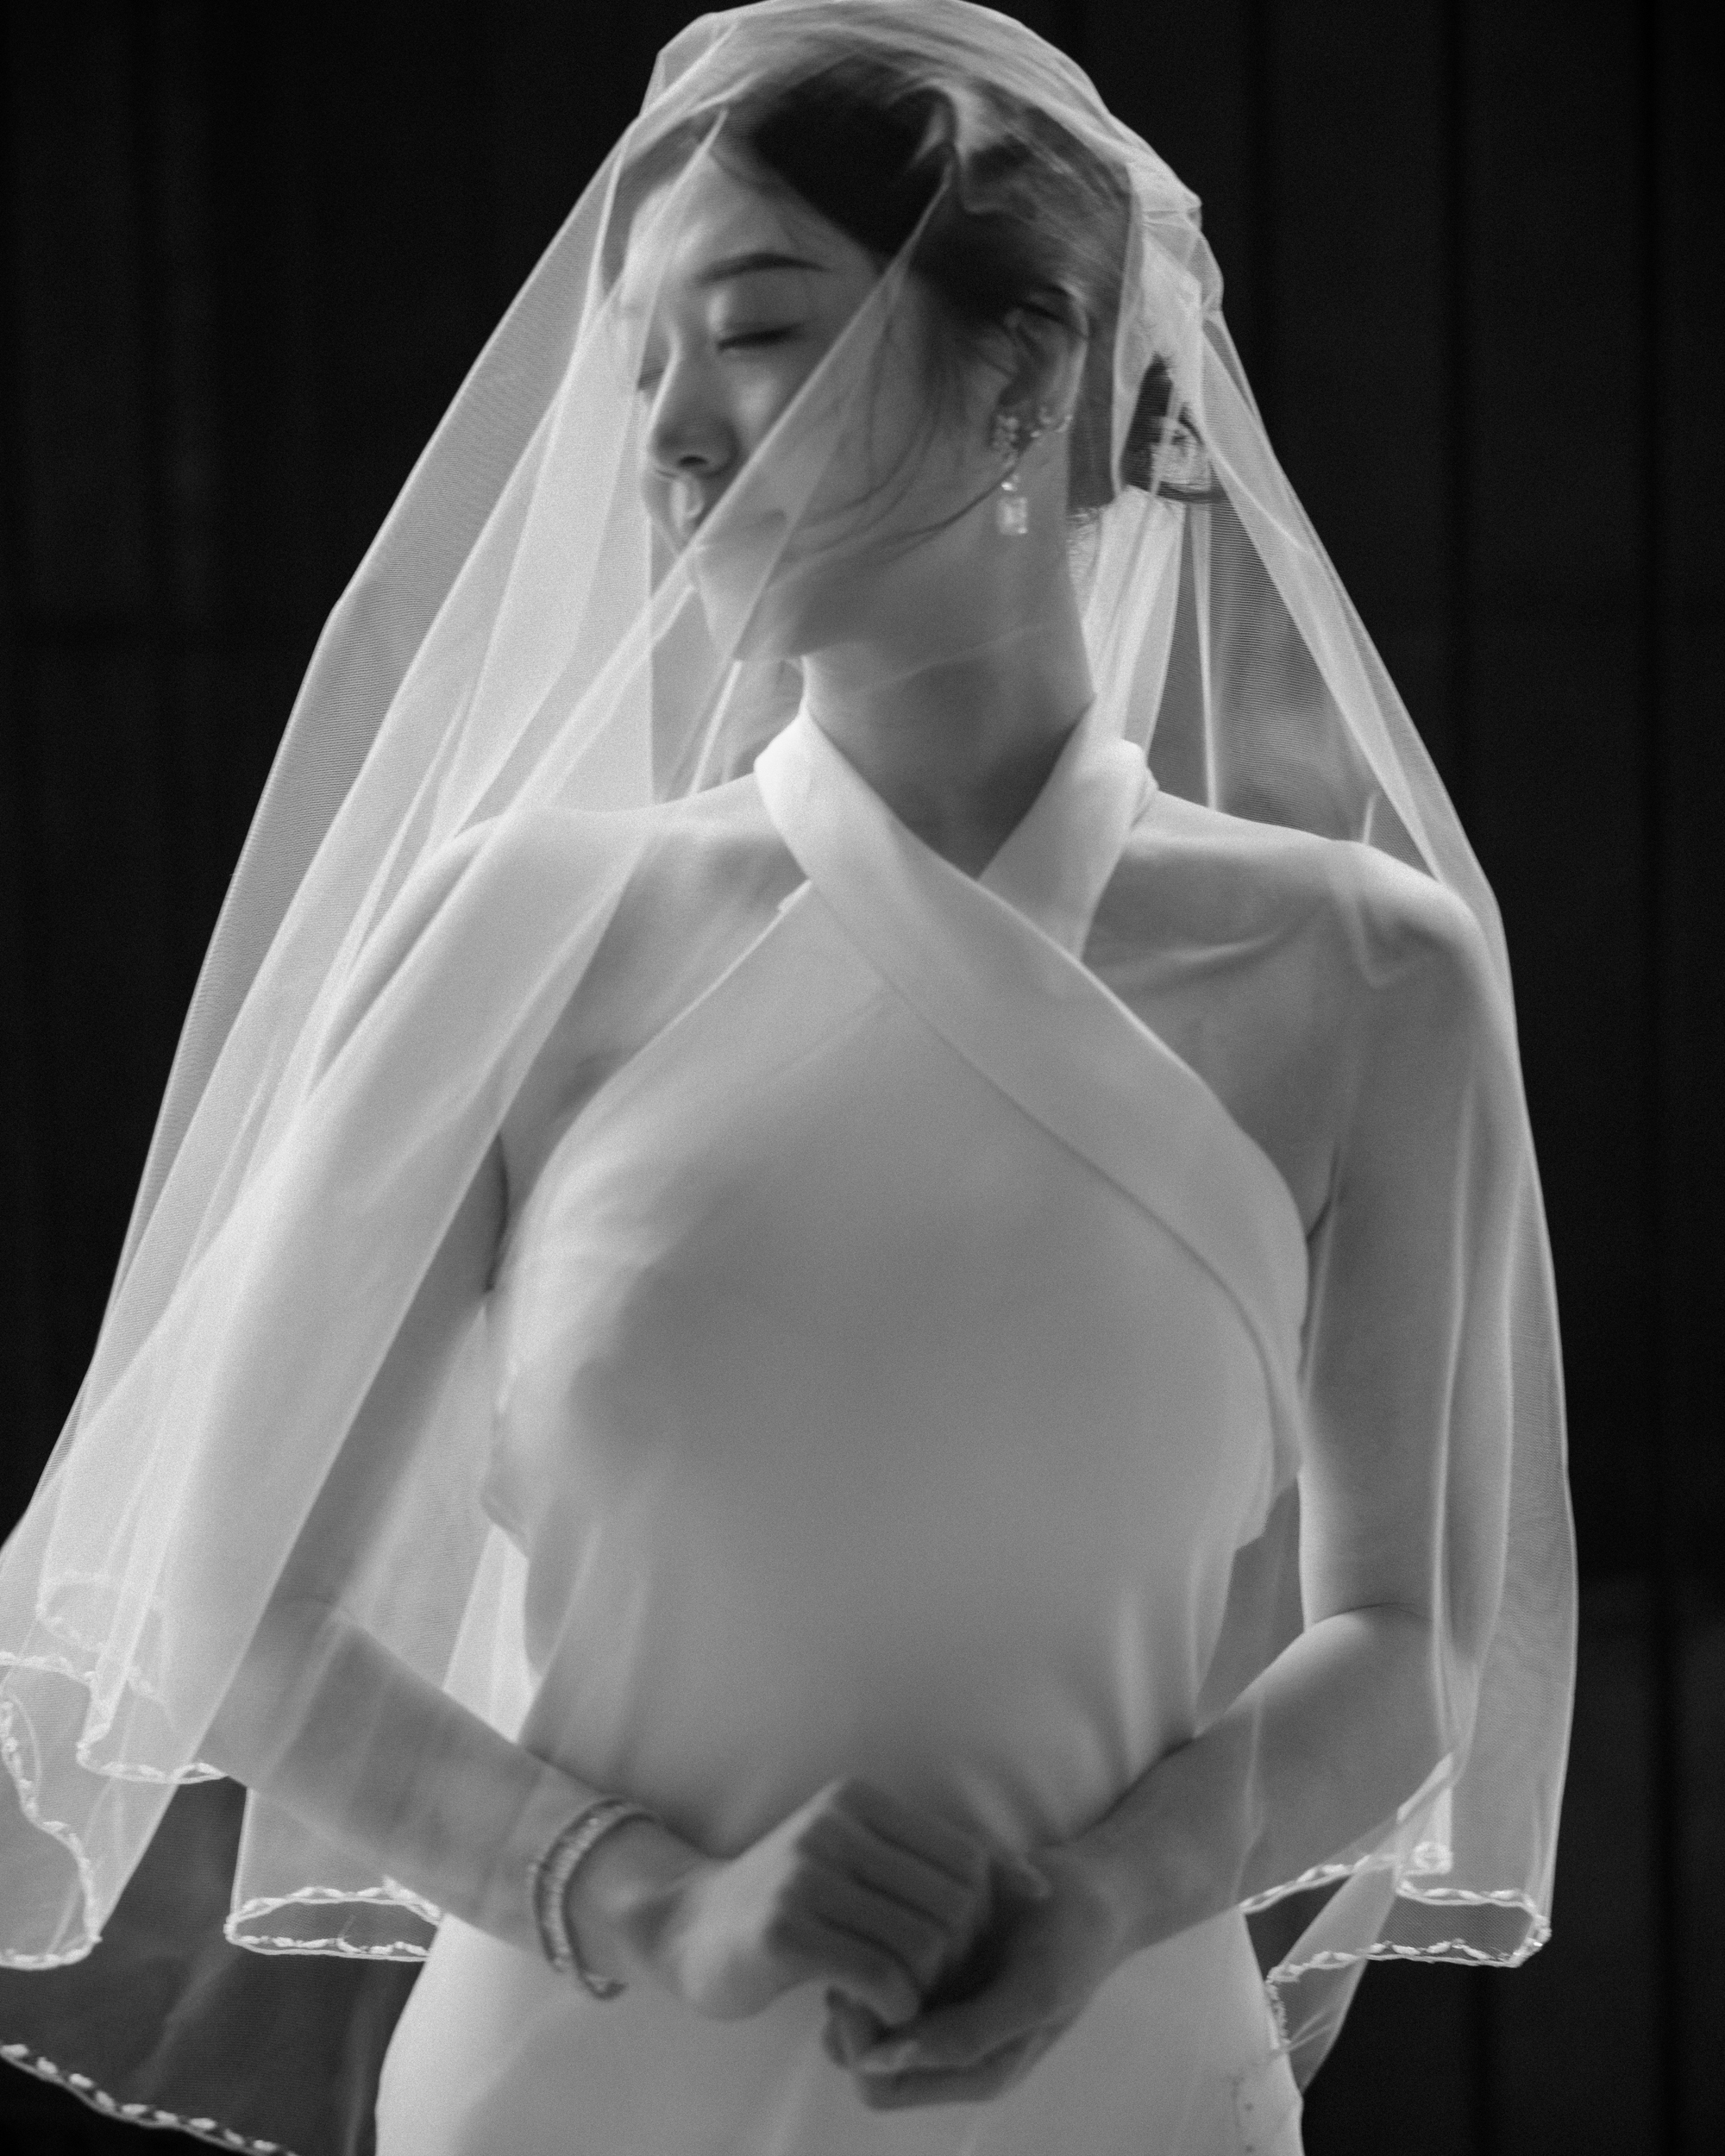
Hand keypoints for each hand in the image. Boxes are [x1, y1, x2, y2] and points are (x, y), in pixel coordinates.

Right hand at [604, 1776, 1012, 2027]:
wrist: (690, 1929)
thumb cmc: (793, 1904)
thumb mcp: (860, 1863)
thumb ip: (936, 1867)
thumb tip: (1041, 1887)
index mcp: (859, 1800)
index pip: (967, 1857)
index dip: (987, 1918)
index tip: (969, 1958)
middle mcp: (834, 1825)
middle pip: (954, 1903)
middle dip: (962, 1960)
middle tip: (939, 1990)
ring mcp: (807, 1874)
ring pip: (923, 1943)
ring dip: (929, 1991)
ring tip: (908, 2004)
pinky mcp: (787, 1930)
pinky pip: (882, 1976)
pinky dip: (898, 2008)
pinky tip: (881, 2014)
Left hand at [820, 1842, 1132, 2109]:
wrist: (1098, 1888)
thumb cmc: (1074, 1942)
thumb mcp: (1034, 1992)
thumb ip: (967, 2036)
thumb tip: (880, 2061)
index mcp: (973, 2072)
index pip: (877, 2086)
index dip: (859, 2043)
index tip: (863, 1982)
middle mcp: (947, 2048)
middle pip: (859, 2053)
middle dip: (852, 2003)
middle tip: (860, 1941)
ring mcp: (940, 2004)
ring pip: (865, 2008)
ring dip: (862, 1968)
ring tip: (876, 1921)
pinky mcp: (937, 1964)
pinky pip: (883, 1967)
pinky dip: (878, 1941)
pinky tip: (892, 1906)